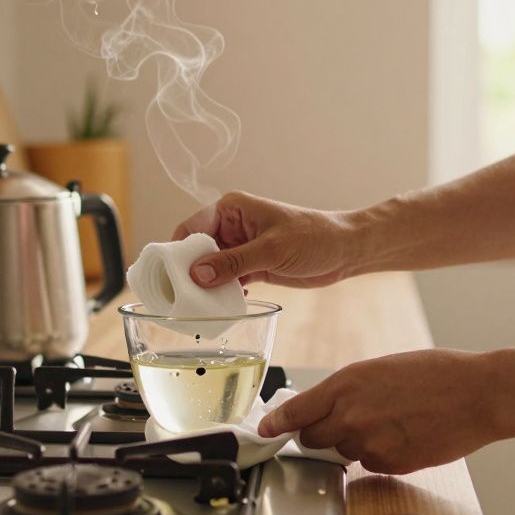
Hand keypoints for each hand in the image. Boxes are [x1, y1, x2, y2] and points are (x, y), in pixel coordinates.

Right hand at [172, 191, 362, 288]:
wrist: (346, 250)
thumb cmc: (314, 237)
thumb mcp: (271, 250)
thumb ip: (233, 262)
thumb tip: (196, 273)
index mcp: (231, 209)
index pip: (191, 228)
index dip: (177, 251)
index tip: (168, 276)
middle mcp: (232, 226)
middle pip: (196, 251)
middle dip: (190, 273)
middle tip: (182, 297)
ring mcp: (241, 247)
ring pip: (211, 268)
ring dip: (207, 286)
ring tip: (200, 306)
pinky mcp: (252, 265)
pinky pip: (228, 280)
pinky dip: (223, 292)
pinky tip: (224, 305)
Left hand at [256, 349, 501, 473]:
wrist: (478, 394)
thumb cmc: (437, 373)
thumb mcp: (382, 368)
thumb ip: (350, 390)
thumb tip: (330, 407)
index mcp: (346, 384)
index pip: (296, 411)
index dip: (277, 423)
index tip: (266, 430)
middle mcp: (351, 415)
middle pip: (312, 438)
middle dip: (321, 433)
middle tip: (346, 423)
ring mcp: (370, 443)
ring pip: (345, 452)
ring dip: (357, 443)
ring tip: (392, 422)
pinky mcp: (391, 464)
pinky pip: (372, 464)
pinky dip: (382, 455)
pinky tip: (406, 435)